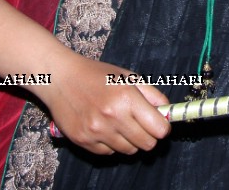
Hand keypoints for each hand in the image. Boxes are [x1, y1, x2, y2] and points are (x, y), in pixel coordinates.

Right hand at [40, 52, 170, 154]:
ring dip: (130, 141)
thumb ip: (152, 94)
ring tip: (120, 124)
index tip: (159, 123)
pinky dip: (111, 144)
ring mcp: (96, 131)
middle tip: (142, 125)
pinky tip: (104, 128)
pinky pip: (108, 153)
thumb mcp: (128, 76)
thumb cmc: (96, 75)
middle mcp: (112, 116)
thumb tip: (167, 112)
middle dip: (149, 136)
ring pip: (129, 151)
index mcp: (127, 97)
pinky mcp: (83, 141)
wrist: (60, 78)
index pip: (159, 129)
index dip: (162, 127)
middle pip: (147, 144)